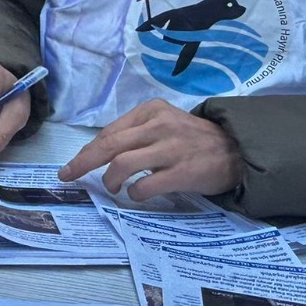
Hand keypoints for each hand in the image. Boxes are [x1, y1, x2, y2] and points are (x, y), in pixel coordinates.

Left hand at [57, 98, 243, 198]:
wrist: (236, 150)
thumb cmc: (193, 139)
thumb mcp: (163, 124)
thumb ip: (135, 134)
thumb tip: (98, 153)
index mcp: (151, 111)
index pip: (109, 132)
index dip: (86, 151)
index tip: (72, 165)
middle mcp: (159, 125)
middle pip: (109, 145)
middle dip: (82, 163)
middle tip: (68, 176)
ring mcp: (171, 148)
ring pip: (122, 164)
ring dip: (109, 180)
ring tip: (112, 188)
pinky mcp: (182, 172)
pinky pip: (145, 185)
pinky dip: (134, 193)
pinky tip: (137, 194)